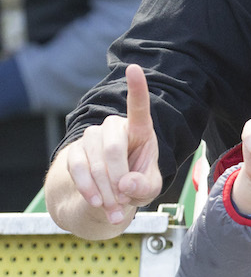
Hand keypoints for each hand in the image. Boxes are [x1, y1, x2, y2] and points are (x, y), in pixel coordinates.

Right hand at [64, 64, 161, 226]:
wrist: (107, 196)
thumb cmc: (135, 184)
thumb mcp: (149, 189)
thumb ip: (144, 187)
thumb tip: (125, 184)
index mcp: (140, 130)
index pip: (139, 106)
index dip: (136, 87)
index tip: (134, 68)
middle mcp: (114, 127)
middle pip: (113, 148)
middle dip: (118, 179)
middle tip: (123, 201)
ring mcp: (92, 137)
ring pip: (94, 161)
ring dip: (104, 189)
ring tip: (113, 208)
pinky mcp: (75, 150)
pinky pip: (77, 168)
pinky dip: (87, 188)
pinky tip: (96, 202)